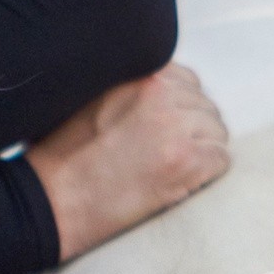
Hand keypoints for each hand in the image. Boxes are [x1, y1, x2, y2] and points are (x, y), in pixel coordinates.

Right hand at [29, 64, 229, 267]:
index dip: (179, 108)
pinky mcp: (186, 162)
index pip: (187, 81)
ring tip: (174, 168)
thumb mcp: (87, 95)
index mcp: (139, 74)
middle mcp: (161, 94)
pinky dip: (208, 173)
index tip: (165, 128)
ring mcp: (176, 127)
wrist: (51, 199)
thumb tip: (163, 90)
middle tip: (169, 153)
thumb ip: (129, 86)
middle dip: (192, 129)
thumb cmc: (60, 153)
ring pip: (217, 132)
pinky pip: (222, 160)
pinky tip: (183, 181)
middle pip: (205, 106)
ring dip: (202, 150)